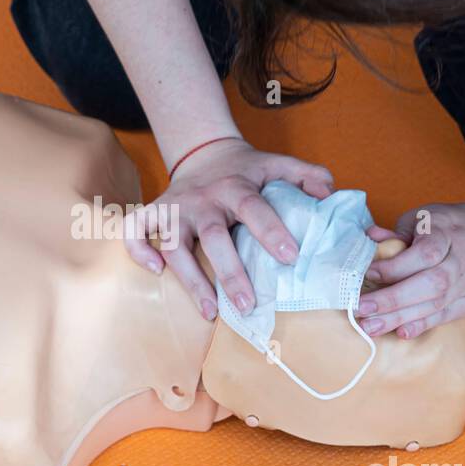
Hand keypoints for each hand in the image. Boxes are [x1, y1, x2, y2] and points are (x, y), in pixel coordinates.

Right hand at [124, 139, 333, 319]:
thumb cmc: (246, 170)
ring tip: (209, 313)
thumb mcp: (277, 165)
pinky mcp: (154, 212)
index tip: (290, 258)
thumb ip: (306, 176)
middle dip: (230, 272)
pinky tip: (155, 273)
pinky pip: (134, 232)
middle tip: (248, 306)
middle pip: (213, 236)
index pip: (253, 207)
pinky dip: (138, 251)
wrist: (204, 152)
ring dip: (190, 280)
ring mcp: (175, 207)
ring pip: (174, 246)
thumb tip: (330, 195)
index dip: (270, 231)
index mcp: (235, 185)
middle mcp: (202, 198)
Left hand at [357, 199, 464, 337]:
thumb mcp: (425, 217)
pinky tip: (401, 332)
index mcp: (447, 234)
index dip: (396, 266)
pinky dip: (422, 325)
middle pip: (431, 284)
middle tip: (361, 309)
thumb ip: (398, 232)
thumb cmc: (452, 225)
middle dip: (393, 299)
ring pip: (436, 304)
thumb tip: (370, 239)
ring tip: (370, 326)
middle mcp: (462, 261)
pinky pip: (446, 316)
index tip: (367, 273)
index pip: (425, 254)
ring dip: (400, 318)